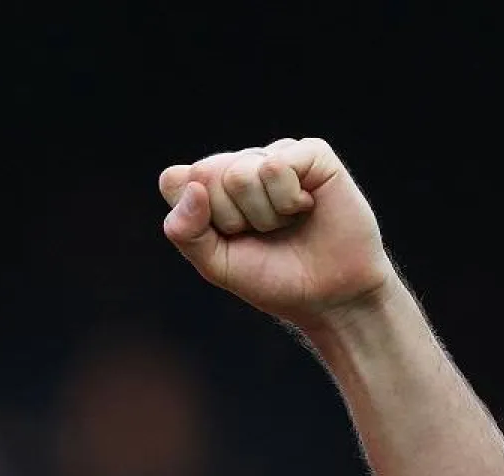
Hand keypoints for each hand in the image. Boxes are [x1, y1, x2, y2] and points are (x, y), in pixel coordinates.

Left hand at [159, 139, 397, 327]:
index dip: (197, 218)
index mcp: (211, 187)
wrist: (329, 295)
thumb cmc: (272, 277)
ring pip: (240, 172)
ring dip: (263, 214)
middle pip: (206, 173)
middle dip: (231, 218)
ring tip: (286, 224)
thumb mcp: (215, 264)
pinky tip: (306, 207)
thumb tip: (185, 179)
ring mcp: (275, 156)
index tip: (226, 239)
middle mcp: (241, 165)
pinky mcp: (311, 153)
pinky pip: (276, 165)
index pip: (174, 180)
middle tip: (261, 234)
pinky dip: (287, 199)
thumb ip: (185, 230)